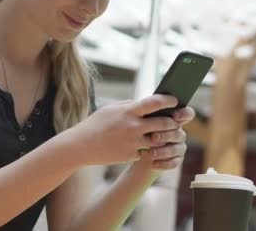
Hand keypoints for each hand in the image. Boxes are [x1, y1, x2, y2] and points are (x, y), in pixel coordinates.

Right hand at [65, 94, 180, 165]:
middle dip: (172, 122)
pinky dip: (146, 149)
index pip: (155, 103)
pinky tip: (144, 146)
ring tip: (162, 134)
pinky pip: (146, 151)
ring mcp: (133, 142)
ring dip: (162, 137)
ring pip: (158, 140)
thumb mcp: (110, 109)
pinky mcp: (131, 155)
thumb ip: (128, 105)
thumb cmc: (95, 124)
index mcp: (129, 111)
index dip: (168, 101)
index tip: (174, 100)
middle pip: (164, 123)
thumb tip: (143, 103)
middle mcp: (133, 126)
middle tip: (174, 121)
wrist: (81, 146)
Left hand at [138, 106, 194, 170]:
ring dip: (163, 151)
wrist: (138, 152)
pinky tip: (153, 164)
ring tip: (151, 153)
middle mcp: (179, 133)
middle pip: (178, 133)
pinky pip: (174, 163)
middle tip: (153, 137)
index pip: (187, 114)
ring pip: (176, 149)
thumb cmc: (141, 131)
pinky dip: (163, 164)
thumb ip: (149, 117)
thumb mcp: (143, 122)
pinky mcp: (177, 160)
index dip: (184, 114)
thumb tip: (147, 114)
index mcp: (174, 120)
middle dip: (166, 135)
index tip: (174, 116)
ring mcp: (179, 147)